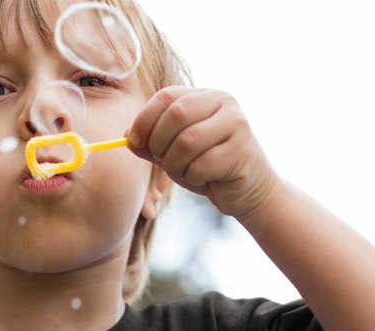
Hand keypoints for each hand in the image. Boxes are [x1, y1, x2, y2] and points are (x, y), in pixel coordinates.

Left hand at [125, 86, 280, 219]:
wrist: (247, 190)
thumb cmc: (208, 168)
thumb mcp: (173, 152)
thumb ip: (151, 142)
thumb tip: (127, 135)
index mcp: (204, 96)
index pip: (167, 96)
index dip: (144, 119)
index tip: (134, 141)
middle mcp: (223, 102)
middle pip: (176, 115)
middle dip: (160, 144)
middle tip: (163, 161)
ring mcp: (236, 124)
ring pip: (187, 142)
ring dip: (176, 165)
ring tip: (185, 172)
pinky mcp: (241, 151)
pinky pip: (201, 165)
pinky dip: (193, 178)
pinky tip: (204, 180)